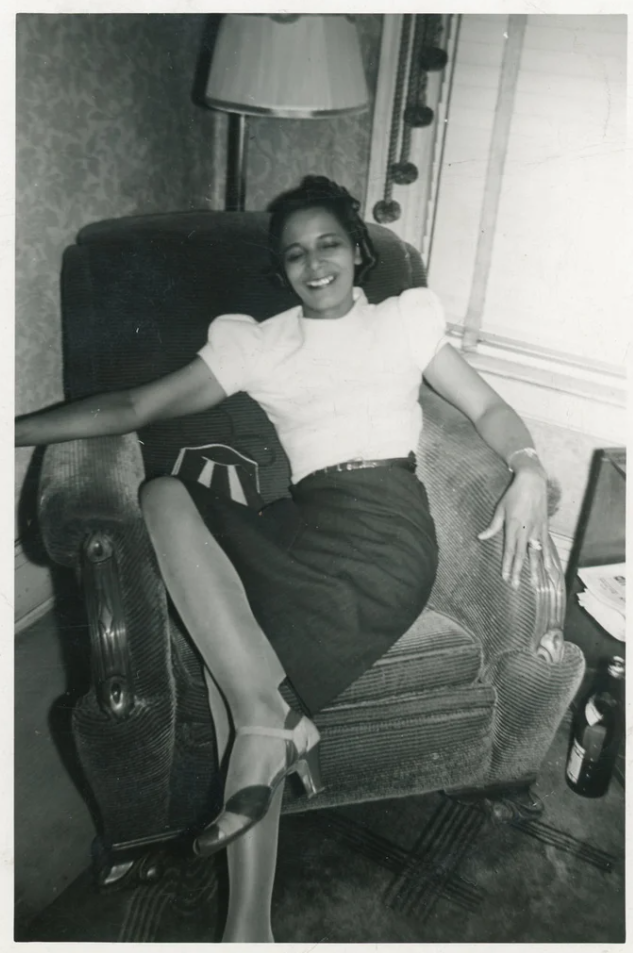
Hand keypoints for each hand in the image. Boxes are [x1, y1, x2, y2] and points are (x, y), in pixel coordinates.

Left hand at [477, 467, 552, 588]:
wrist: (532, 481)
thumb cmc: (514, 494)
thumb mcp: (500, 508)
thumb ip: (492, 526)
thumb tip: (480, 537)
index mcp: (512, 526)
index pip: (509, 550)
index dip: (507, 565)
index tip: (505, 577)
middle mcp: (525, 530)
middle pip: (521, 555)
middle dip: (518, 571)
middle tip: (516, 586)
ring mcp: (537, 529)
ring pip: (535, 553)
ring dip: (534, 568)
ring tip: (533, 583)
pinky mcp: (544, 527)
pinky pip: (546, 545)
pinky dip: (548, 557)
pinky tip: (549, 568)